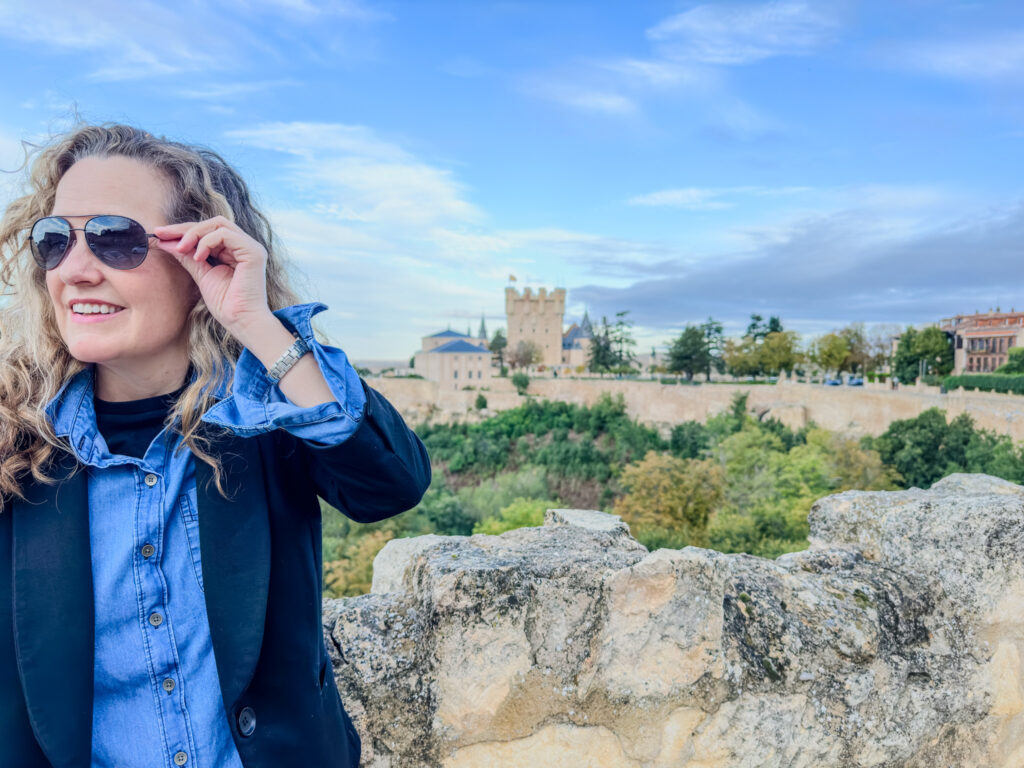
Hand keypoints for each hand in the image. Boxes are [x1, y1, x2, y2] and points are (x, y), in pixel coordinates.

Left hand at [153, 216, 271, 334]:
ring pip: (218, 225)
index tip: (160, 235)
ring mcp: (251, 247)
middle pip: (212, 223)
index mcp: (235, 251)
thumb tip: (165, 242)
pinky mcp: (253, 252)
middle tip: (162, 235)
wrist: (241, 321)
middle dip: (185, 228)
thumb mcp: (201, 275)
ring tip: (181, 249)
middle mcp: (244, 246)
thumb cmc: (226, 304)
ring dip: (194, 234)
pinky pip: (225, 235)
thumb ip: (187, 257)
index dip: (183, 231)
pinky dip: (207, 242)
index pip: (208, 231)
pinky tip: (199, 257)